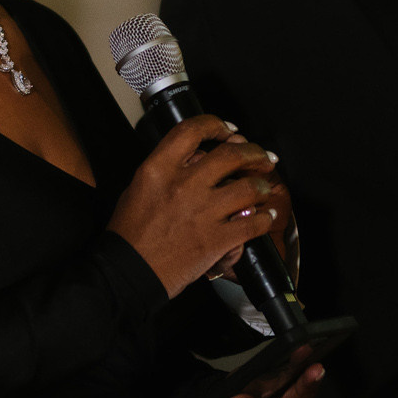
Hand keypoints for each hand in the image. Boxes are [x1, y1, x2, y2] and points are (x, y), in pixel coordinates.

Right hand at [106, 115, 278, 297]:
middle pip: (231, 155)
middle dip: (254, 153)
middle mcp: (184, 185)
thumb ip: (168, 168)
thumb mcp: (140, 187)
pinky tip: (266, 217)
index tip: (229, 131)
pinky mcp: (217, 239)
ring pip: (249, 187)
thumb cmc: (130, 233)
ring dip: (262, 186)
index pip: (192, 130)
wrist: (130, 272)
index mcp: (159, 169)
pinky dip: (265, 218)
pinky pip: (253, 223)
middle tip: (262, 157)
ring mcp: (203, 212)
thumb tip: (199, 158)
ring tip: (265, 188)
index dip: (216, 125)